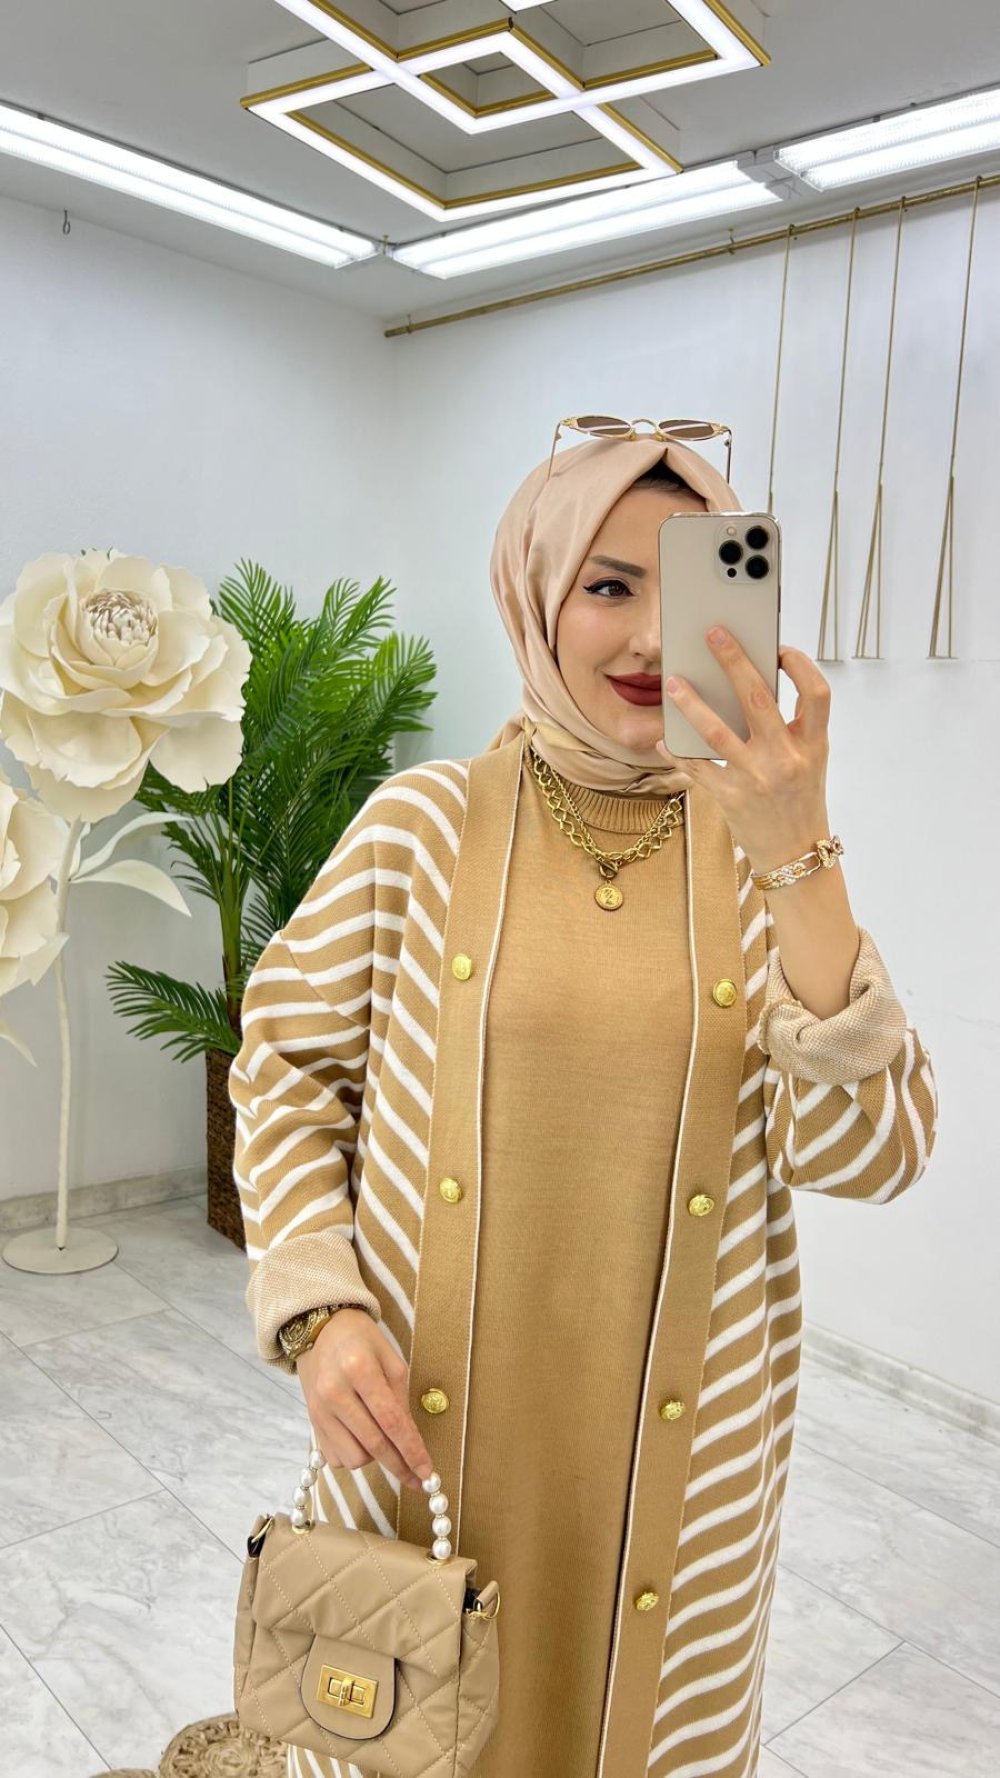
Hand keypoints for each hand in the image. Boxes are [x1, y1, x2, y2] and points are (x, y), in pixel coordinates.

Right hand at [296, 1307, 434, 1491]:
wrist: (321, 1330)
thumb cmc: (363, 1341)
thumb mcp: (392, 1360)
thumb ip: (401, 1400)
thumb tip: (411, 1442)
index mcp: (359, 1369)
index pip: (390, 1421)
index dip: (411, 1450)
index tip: (427, 1473)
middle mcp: (335, 1392)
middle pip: (374, 1444)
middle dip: (399, 1466)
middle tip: (417, 1479)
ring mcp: (319, 1410)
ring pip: (354, 1458)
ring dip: (374, 1456)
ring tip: (381, 1435)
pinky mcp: (312, 1422)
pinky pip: (337, 1458)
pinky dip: (354, 1454)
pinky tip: (361, 1435)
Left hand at [656, 628, 832, 870]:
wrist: (795, 856)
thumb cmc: (799, 800)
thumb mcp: (809, 761)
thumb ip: (790, 726)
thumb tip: (750, 682)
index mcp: (813, 745)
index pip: (817, 693)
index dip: (800, 665)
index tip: (779, 647)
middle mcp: (787, 759)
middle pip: (758, 698)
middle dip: (733, 660)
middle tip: (713, 633)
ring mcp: (757, 779)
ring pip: (717, 731)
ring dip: (691, 703)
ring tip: (673, 683)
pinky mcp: (731, 799)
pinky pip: (697, 768)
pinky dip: (677, 752)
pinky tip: (665, 739)